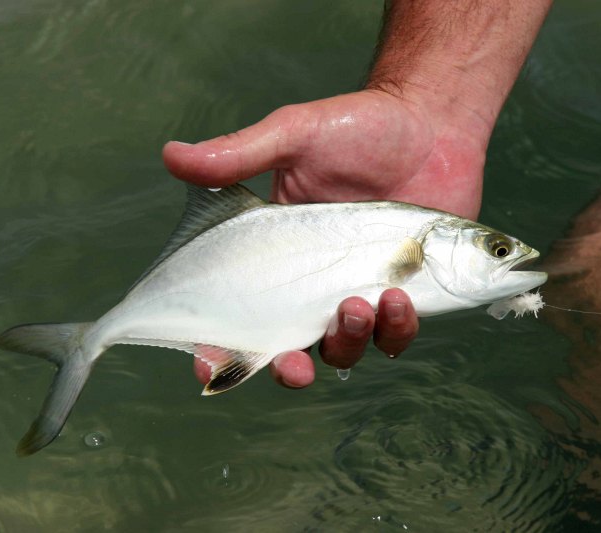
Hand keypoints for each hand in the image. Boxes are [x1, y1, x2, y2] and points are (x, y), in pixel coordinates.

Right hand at [165, 89, 487, 388]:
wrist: (430, 124)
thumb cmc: (357, 127)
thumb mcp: (294, 136)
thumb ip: (239, 153)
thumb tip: (171, 155)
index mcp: (274, 254)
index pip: (237, 312)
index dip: (217, 347)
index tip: (207, 364)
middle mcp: (313, 283)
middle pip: (289, 348)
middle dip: (288, 369)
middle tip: (294, 364)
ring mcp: (359, 291)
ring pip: (342, 349)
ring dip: (345, 342)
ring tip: (356, 305)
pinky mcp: (405, 295)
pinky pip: (395, 335)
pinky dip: (395, 329)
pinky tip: (397, 298)